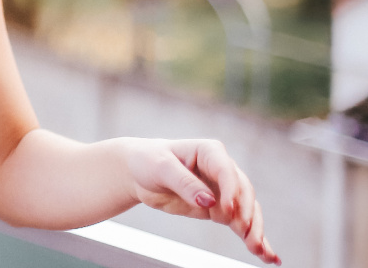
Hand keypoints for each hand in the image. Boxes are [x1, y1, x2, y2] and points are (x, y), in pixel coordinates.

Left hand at [124, 138, 279, 264]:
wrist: (139, 172)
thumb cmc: (148, 161)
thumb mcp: (161, 167)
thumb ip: (184, 182)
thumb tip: (208, 201)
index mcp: (209, 152)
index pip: (227, 171)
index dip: (230, 191)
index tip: (228, 211)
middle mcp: (222, 169)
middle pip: (243, 193)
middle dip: (247, 215)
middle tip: (246, 234)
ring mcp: (223, 190)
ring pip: (247, 210)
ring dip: (256, 231)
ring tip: (261, 251)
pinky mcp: (219, 208)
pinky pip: (240, 223)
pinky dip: (252, 238)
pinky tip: (266, 255)